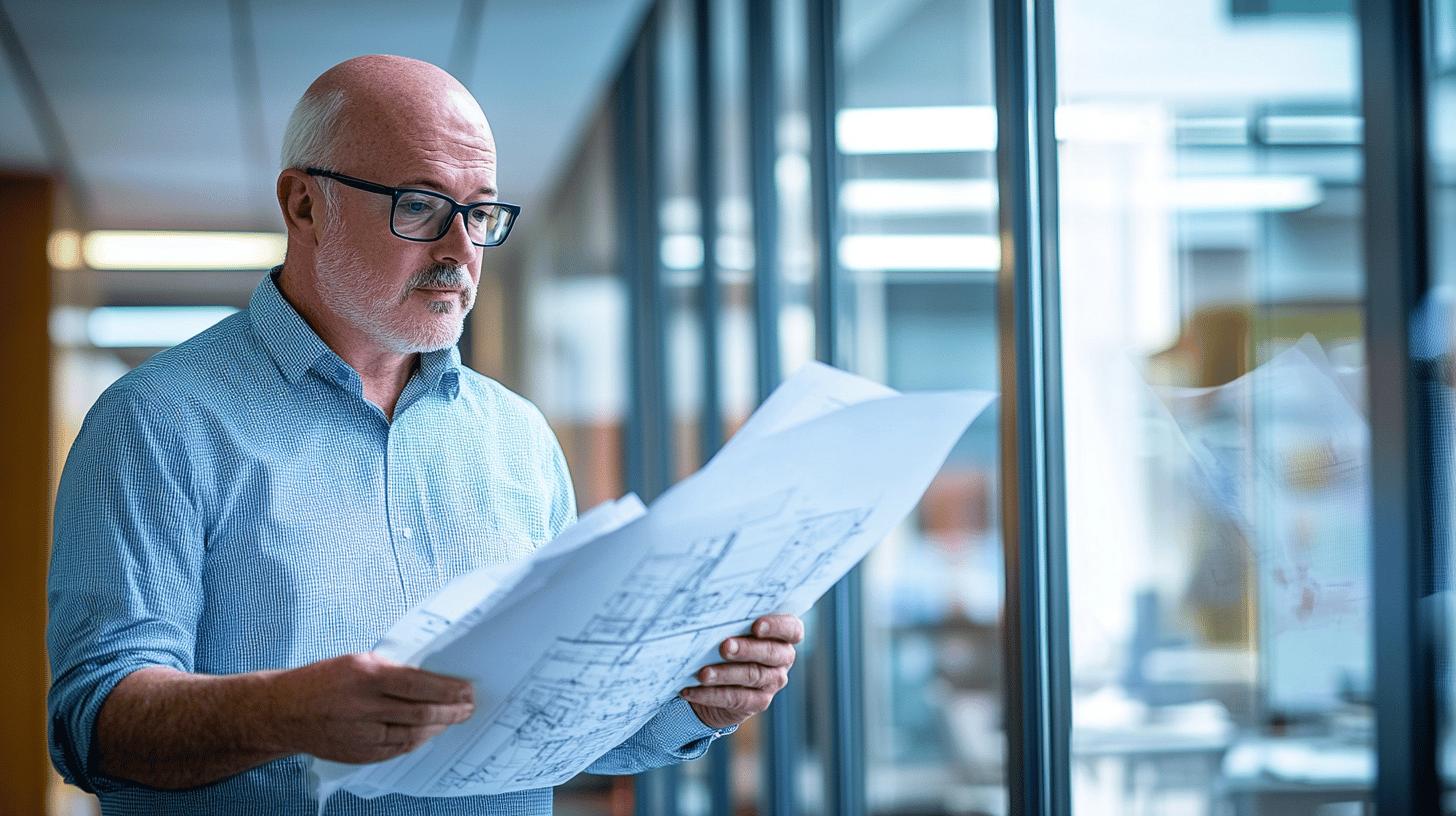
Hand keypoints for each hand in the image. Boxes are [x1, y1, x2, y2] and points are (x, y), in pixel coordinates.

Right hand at [263, 652, 474, 763]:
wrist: (283, 712)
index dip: (447, 689)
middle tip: (468, 707)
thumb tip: (430, 677)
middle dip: (451, 711)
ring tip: (454, 718)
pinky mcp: (359, 754)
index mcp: (365, 675)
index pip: (418, 683)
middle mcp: (364, 706)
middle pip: (420, 712)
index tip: (466, 689)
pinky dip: (417, 740)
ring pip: (412, 734)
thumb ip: (391, 670)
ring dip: (438, 727)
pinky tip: (428, 732)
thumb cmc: (322, 681)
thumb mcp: (356, 662)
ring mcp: (361, 734)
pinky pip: (398, 749)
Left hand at [681, 614, 802, 728]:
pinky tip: (692, 690)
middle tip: (724, 647)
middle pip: (771, 653)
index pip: (792, 629)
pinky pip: (736, 698)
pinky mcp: (758, 702)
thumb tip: (707, 612)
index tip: (756, 626)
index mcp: (782, 635)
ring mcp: (772, 682)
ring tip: (702, 673)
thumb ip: (730, 621)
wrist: (718, 681)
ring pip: (752, 676)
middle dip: (746, 649)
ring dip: (725, 674)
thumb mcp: (730, 629)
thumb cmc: (726, 643)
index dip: (778, 626)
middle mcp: (783, 658)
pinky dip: (711, 695)